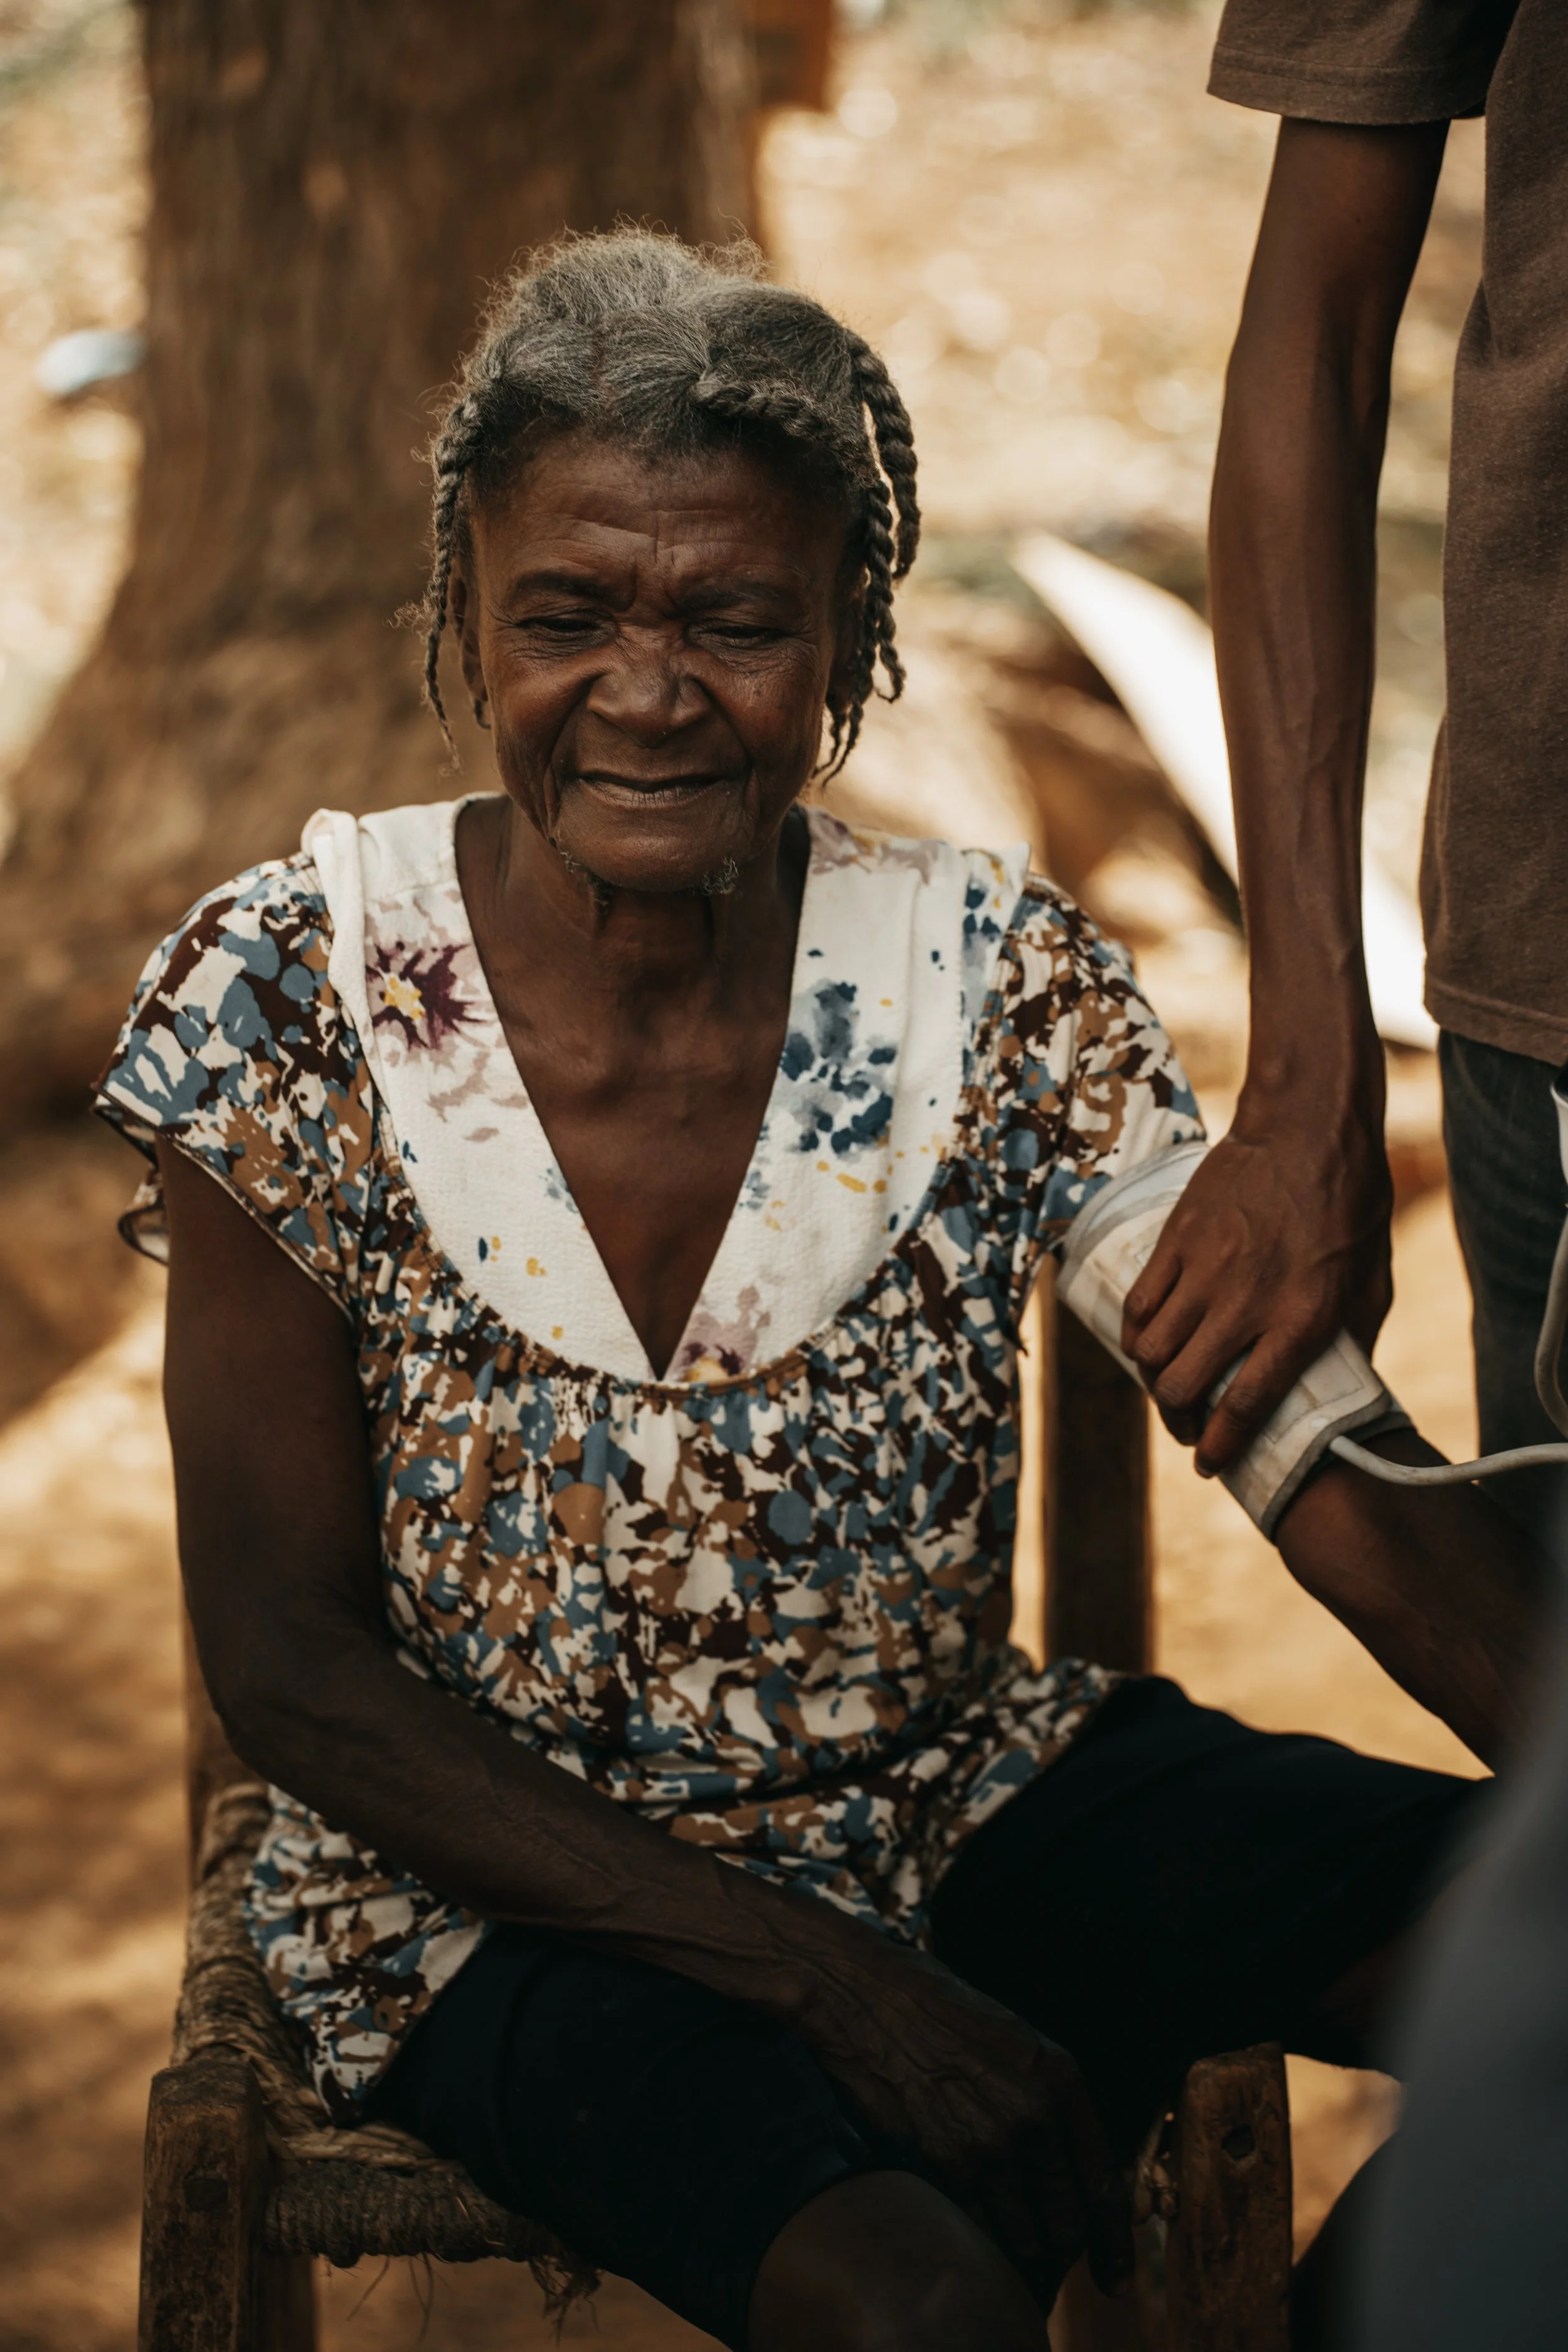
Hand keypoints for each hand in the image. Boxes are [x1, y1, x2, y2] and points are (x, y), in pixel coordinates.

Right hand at [800, 1938, 1133, 2311]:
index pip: (1103, 2185)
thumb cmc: (935, 2013)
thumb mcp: (1013, 2042)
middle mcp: (1033, 2113)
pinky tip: (964, 2245)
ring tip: (1001, 2261)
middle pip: (1066, 2226)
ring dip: (1016, 2261)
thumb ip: (1047, 2103)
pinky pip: (973, 2233)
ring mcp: (986, 2141)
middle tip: (1043, 2267)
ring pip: (1021, 2241)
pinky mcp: (938, 2161)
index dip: (1113, 2246)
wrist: (863, 1994)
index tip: (1115, 2282)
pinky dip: (974, 2250)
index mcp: (1060, 2079)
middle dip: (1058, 2256)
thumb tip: (1067, 2174)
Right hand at [1121, 1095, 1392, 1473]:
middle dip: (1179, 1421)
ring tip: (1167, 1385)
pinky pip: (1138, 1305)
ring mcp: (1204, 1270)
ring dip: (1154, 1381)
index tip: (1211, 1464)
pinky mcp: (1176, 1241)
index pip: (1244, 1404)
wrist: (1307, 1129)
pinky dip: (1136, 1336)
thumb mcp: (1372, 1281)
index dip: (1220, 1446)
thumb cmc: (1350, 1204)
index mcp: (1300, 1319)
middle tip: (1188, 1427)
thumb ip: (1355, 1339)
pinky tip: (1147, 1344)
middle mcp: (1245, 1302)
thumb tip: (1344, 1388)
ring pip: (1151, 1351)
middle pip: (1183, 1385)